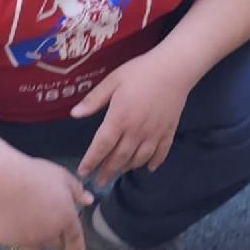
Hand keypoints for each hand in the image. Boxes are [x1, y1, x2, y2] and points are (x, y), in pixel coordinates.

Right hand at [0, 154, 94, 249]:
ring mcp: (27, 239)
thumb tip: (88, 201)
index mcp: (65, 218)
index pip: (74, 239)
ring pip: (36, 248)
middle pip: (56, 245)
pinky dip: (19, 235)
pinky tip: (14, 219)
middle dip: (57, 238)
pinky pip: (17, 242)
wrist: (2, 180)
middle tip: (50, 223)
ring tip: (32, 224)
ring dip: (39, 241)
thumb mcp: (62, 176)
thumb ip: (77, 191)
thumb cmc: (35, 175)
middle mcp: (48, 234)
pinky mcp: (8, 241)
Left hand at [71, 53, 192, 187]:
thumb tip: (74, 114)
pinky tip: (148, 168)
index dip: (91, 161)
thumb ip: (94, 99)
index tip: (83, 172)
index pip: (101, 147)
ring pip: (139, 159)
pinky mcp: (169, 131)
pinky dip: (154, 163)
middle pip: (119, 158)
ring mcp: (154, 133)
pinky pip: (161, 153)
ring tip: (119, 173)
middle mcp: (135, 131)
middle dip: (107, 171)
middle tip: (99, 182)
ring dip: (127, 168)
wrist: (175, 67)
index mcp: (119, 119)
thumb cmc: (141, 71)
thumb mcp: (113, 80)